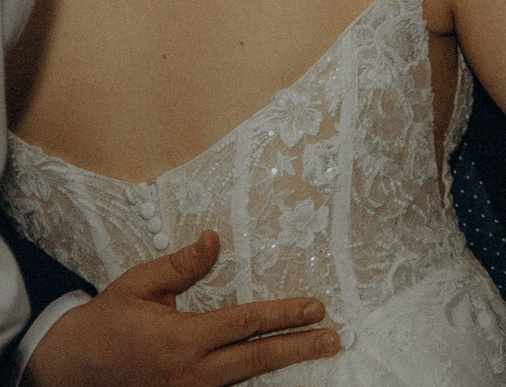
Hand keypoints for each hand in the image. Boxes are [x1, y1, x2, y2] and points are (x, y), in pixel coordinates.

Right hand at [25, 232, 337, 386]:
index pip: (244, 324)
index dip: (283, 315)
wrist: (67, 370)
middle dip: (297, 348)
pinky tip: (277, 370)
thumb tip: (214, 238)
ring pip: (243, 379)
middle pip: (254, 360)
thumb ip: (180, 266)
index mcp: (180, 339)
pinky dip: (250, 380)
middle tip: (333, 338)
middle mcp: (188, 372)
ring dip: (281, 365)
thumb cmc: (104, 323)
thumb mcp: (137, 286)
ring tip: (316, 352)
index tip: (315, 308)